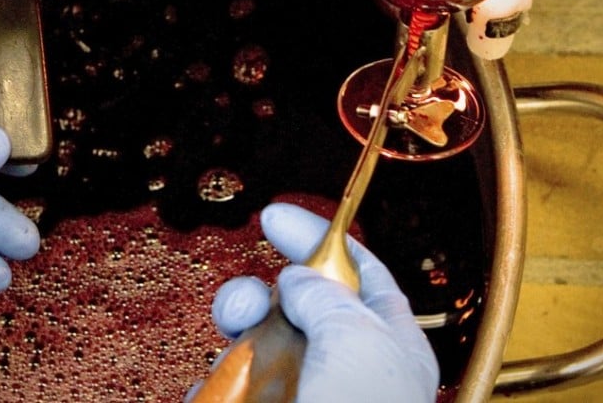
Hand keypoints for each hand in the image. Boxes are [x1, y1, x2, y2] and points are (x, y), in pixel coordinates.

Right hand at [208, 202, 438, 402]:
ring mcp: (303, 398)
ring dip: (235, 345)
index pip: (357, 270)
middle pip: (295, 306)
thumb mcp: (357, 340)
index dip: (319, 238)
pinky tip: (216, 395)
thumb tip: (295, 280)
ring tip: (230, 364)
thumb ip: (325, 295)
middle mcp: (344, 368)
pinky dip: (216, 387)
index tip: (273, 217)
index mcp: (386, 342)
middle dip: (260, 296)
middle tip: (243, 309)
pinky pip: (231, 390)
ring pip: (256, 347)